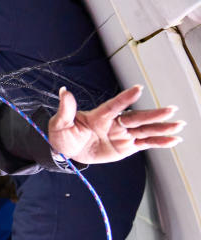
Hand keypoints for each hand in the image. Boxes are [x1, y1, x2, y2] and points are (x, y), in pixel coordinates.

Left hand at [49, 85, 183, 163]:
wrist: (69, 150)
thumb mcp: (60, 123)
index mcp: (99, 116)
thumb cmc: (64, 134)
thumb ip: (65, 109)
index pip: (114, 106)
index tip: (137, 89)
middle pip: (137, 117)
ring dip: (162, 128)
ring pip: (145, 130)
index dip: (125, 98)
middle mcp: (115, 123)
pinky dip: (159, 142)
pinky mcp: (126, 146)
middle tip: (171, 110)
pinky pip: (145, 144)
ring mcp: (122, 134)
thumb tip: (63, 92)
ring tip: (179, 125)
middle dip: (154, 114)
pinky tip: (173, 140)